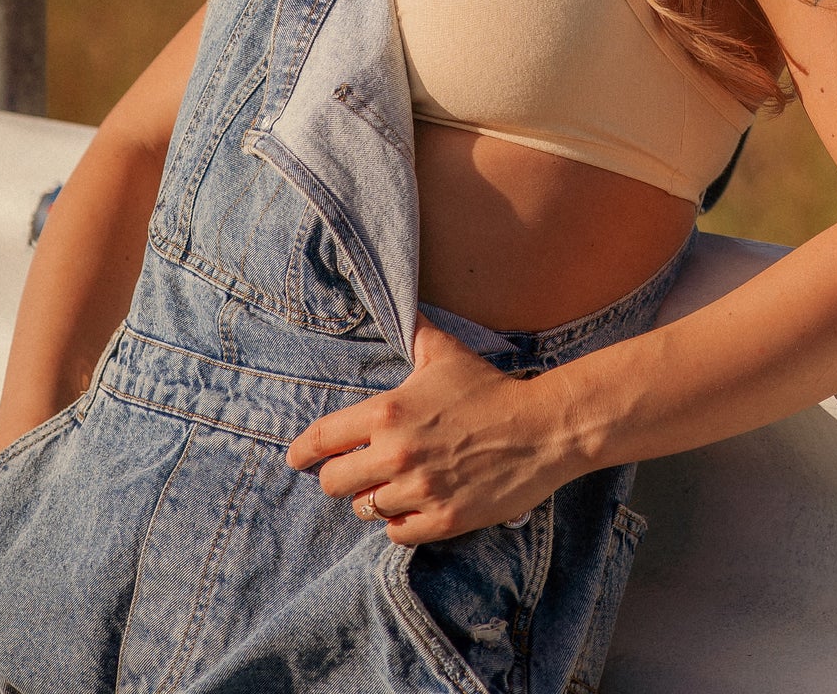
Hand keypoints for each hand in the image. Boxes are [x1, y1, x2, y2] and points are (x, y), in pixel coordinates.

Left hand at [285, 315, 575, 543]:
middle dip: (338, 477)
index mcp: (388, 412)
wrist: (540, 429)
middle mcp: (397, 454)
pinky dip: (399, 522)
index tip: (296, 459)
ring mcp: (420, 490)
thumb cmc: (489, 389)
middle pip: (334, 483)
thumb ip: (413, 331)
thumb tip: (399, 304)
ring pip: (365, 509)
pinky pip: (398, 532)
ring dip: (372, 498)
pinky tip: (410, 506)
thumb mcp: (445, 353)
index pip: (323, 439)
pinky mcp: (443, 519)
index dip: (303, 452)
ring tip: (389, 485)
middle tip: (351, 471)